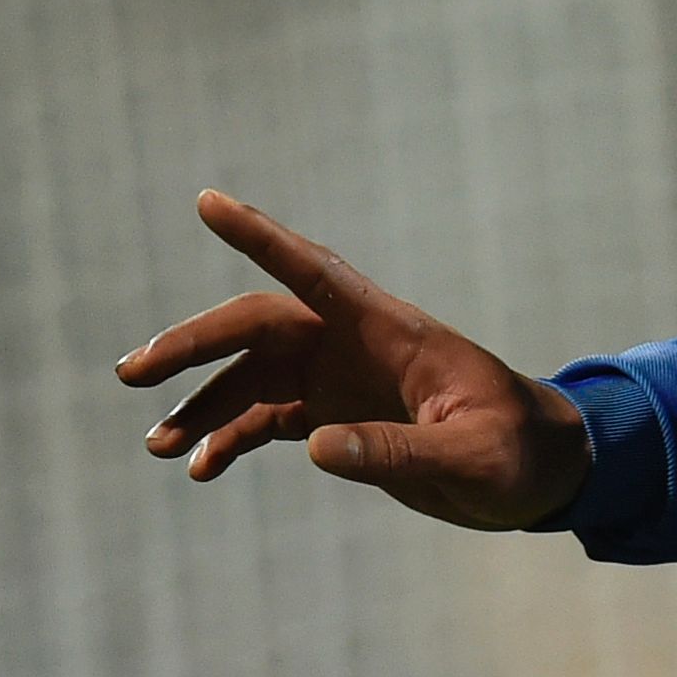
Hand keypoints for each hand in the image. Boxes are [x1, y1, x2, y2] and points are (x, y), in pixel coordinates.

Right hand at [115, 191, 588, 530]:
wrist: (544, 475)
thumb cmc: (521, 452)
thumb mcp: (471, 458)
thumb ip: (398, 450)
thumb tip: (315, 447)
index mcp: (391, 332)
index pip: (314, 272)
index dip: (262, 238)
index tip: (207, 201)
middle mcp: (354, 345)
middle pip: (258, 328)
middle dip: (192, 346)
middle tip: (132, 374)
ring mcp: (341, 379)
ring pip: (251, 377)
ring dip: (202, 405)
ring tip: (158, 446)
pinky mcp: (337, 417)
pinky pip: (266, 418)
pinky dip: (230, 439)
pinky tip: (201, 468)